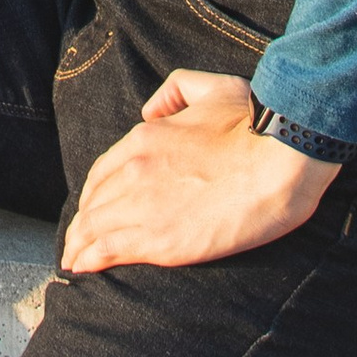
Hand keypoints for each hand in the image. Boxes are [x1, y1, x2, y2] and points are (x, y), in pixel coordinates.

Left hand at [61, 70, 338, 276]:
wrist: (281, 158)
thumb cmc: (256, 122)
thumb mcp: (211, 88)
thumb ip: (174, 92)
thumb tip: (153, 111)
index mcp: (145, 137)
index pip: (103, 172)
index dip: (94, 195)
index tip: (92, 209)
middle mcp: (135, 170)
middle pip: (94, 202)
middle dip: (83, 223)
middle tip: (78, 242)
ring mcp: (144, 206)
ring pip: (94, 228)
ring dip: (79, 245)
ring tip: (74, 261)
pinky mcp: (161, 240)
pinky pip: (109, 250)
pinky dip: (89, 260)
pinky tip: (82, 269)